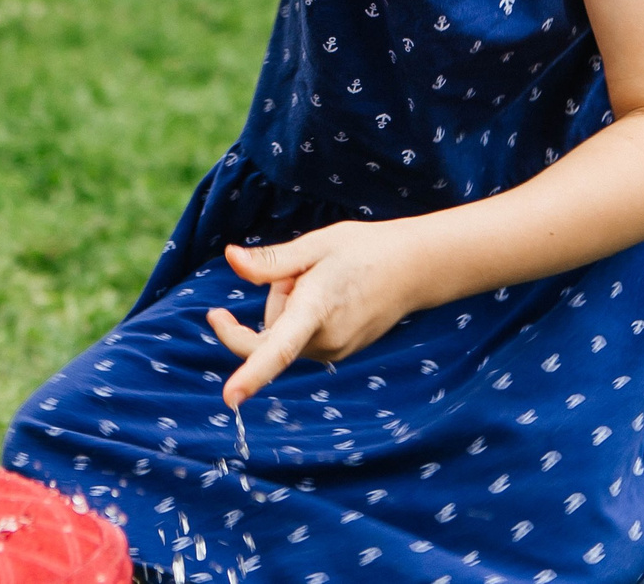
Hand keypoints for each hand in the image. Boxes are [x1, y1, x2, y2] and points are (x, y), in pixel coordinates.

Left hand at [206, 222, 423, 407]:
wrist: (414, 268)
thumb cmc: (364, 249)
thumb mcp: (315, 245)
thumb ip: (271, 261)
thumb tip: (231, 260)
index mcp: (316, 311)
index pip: (277, 349)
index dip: (251, 375)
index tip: (229, 398)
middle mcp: (325, 341)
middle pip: (269, 328)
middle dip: (277, 296)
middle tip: (310, 269)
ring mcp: (334, 352)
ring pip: (285, 332)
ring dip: (293, 306)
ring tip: (329, 280)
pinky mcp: (339, 353)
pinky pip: (302, 337)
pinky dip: (306, 317)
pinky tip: (336, 295)